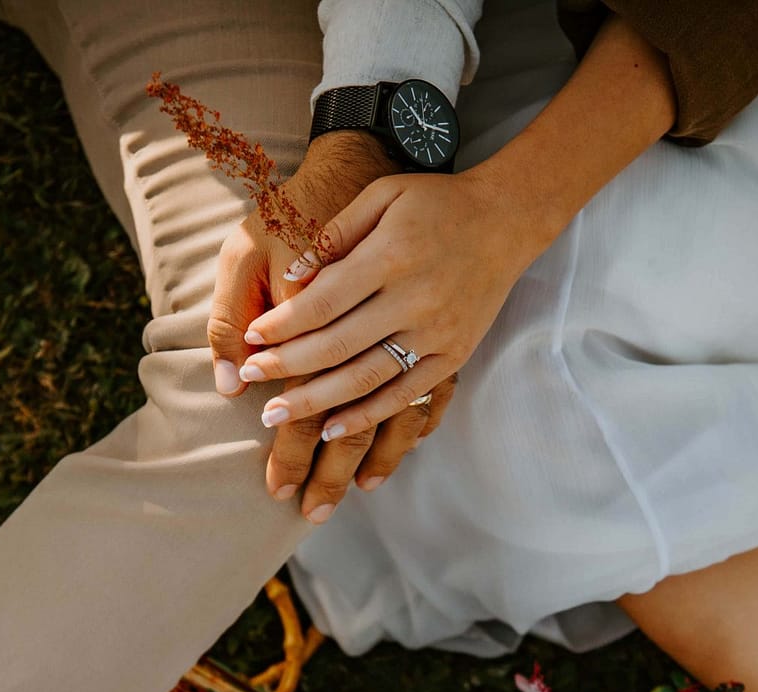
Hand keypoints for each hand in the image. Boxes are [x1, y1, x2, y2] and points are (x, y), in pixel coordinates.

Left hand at [209, 133, 450, 520]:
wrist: (507, 219)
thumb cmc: (437, 202)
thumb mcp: (384, 196)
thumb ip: (337, 233)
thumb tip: (293, 276)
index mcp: (391, 256)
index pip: (323, 302)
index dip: (283, 326)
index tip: (250, 342)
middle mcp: (414, 299)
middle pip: (338, 346)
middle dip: (287, 369)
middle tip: (250, 384)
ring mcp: (436, 332)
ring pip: (366, 378)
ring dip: (317, 402)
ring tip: (276, 418)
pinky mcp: (454, 355)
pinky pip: (405, 394)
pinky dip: (368, 416)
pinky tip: (332, 430)